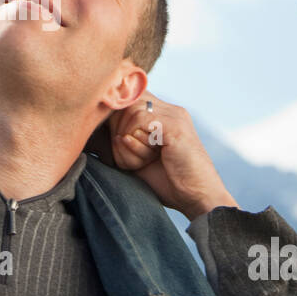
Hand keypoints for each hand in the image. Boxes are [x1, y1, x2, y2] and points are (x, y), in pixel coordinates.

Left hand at [108, 95, 237, 218]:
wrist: (198, 198)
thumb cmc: (168, 182)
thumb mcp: (138, 156)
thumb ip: (124, 136)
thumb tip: (99, 120)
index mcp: (163, 114)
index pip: (128, 97)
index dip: (116, 120)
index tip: (121, 145)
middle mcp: (170, 109)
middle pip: (126, 102)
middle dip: (119, 131)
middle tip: (135, 157)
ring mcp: (174, 115)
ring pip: (131, 111)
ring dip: (129, 142)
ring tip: (145, 159)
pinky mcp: (175, 126)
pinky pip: (139, 120)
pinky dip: (136, 144)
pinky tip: (149, 158)